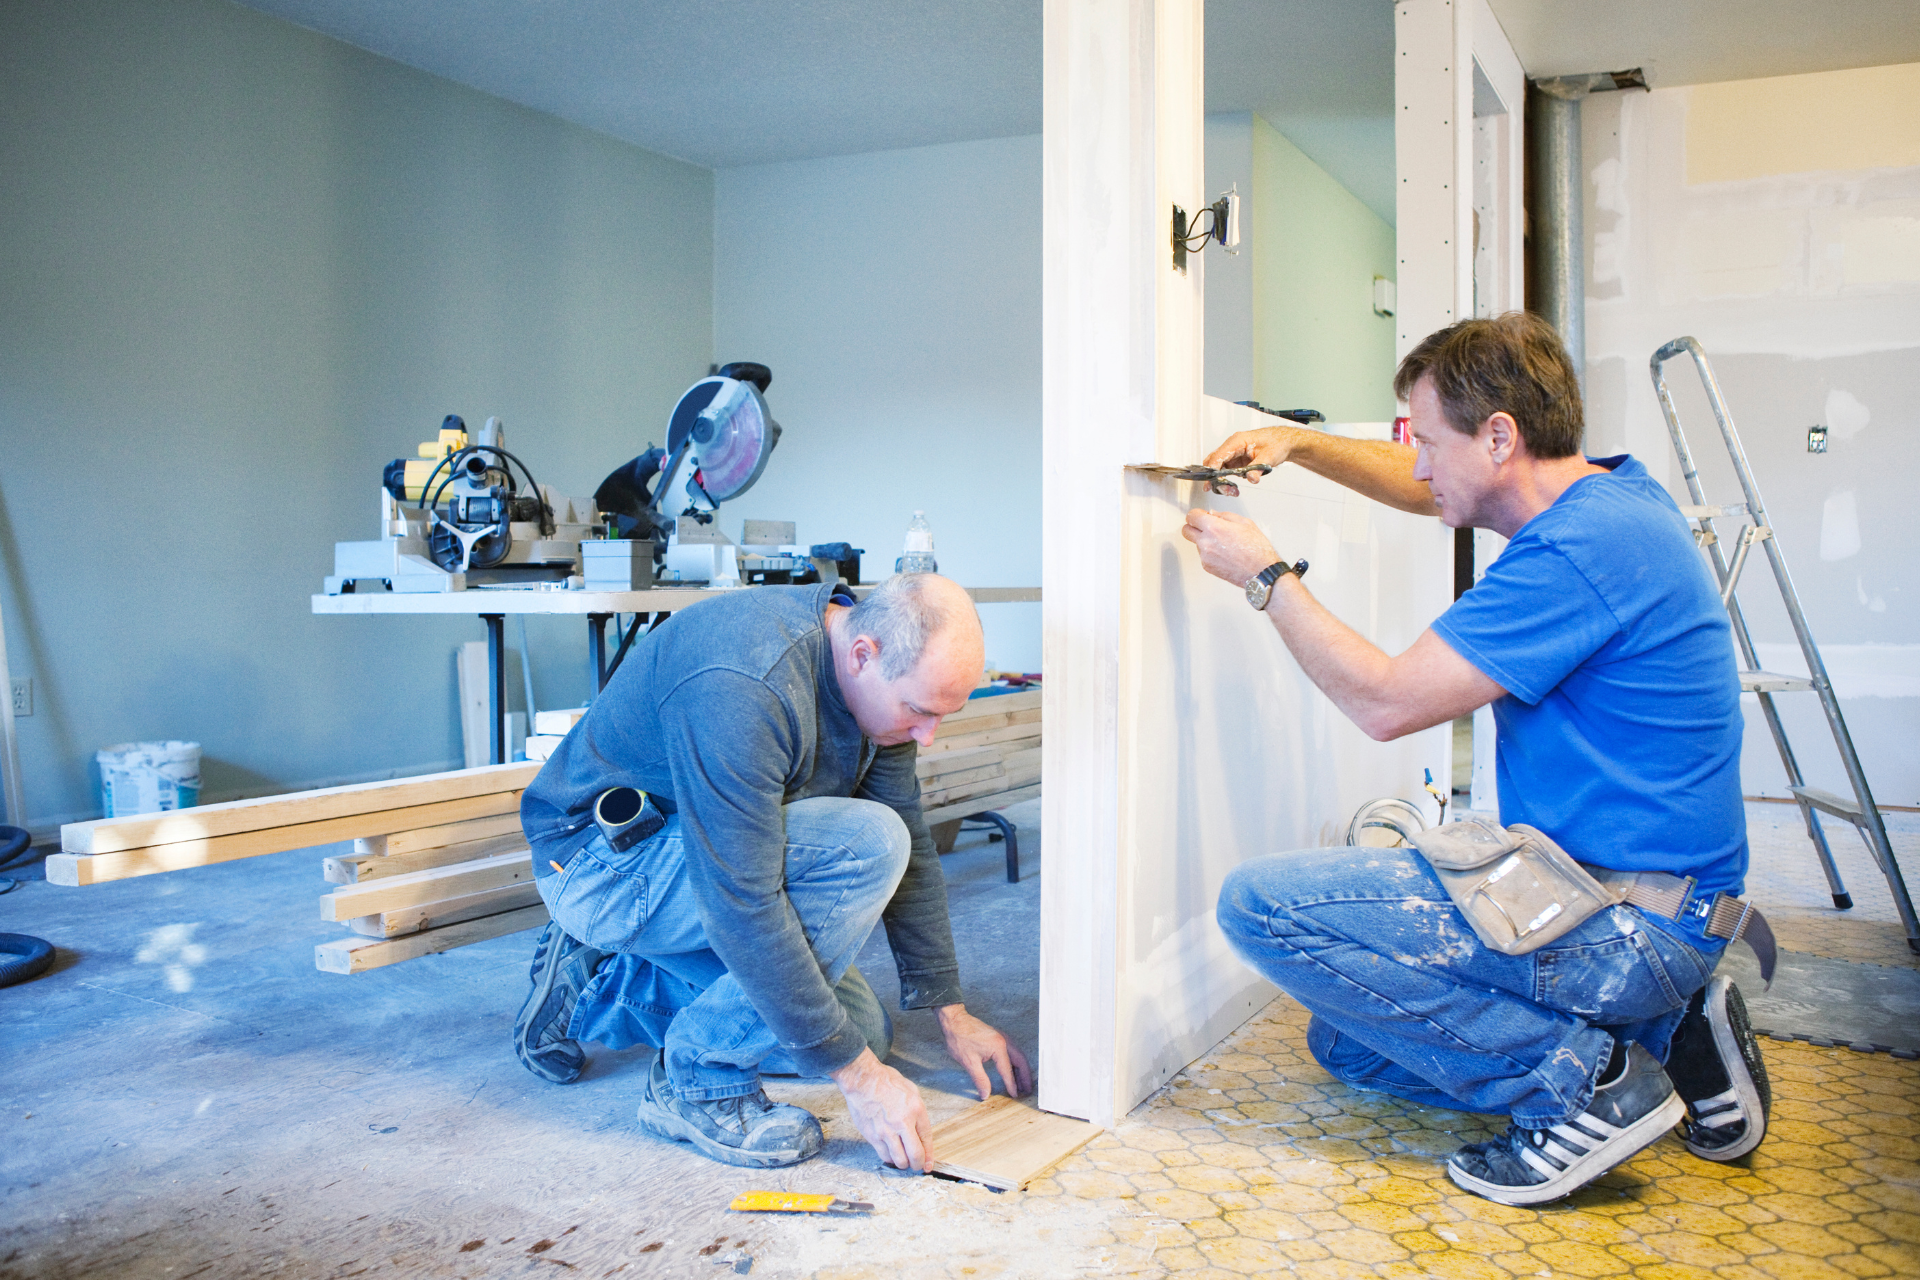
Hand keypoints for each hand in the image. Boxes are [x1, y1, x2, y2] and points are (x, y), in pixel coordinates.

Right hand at [830, 1047, 934, 1169]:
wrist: (863, 1080)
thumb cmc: (887, 1082)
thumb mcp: (912, 1091)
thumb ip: (918, 1113)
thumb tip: (921, 1132)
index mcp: (916, 1110)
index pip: (926, 1140)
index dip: (929, 1156)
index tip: (928, 1165)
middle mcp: (903, 1123)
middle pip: (915, 1155)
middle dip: (918, 1165)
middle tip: (917, 1166)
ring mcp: (887, 1131)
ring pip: (899, 1160)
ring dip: (904, 1164)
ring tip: (903, 1161)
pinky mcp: (873, 1136)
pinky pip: (885, 1155)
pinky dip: (890, 1158)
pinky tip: (891, 1153)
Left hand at [936, 1004, 1033, 1100]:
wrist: (954, 1020)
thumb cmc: (960, 1038)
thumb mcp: (969, 1062)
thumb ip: (980, 1079)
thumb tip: (985, 1094)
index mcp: (998, 1047)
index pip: (1008, 1070)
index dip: (1012, 1084)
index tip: (1015, 1095)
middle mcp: (1004, 1041)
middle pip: (1020, 1061)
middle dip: (1025, 1077)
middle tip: (1028, 1090)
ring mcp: (1002, 1038)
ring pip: (1018, 1056)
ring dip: (1021, 1070)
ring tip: (1023, 1084)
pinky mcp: (998, 1038)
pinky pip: (1012, 1052)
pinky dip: (1015, 1063)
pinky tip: (1012, 1071)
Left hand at [1182, 509, 1281, 586]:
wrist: (1260, 572)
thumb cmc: (1256, 549)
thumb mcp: (1245, 523)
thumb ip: (1225, 516)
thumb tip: (1213, 514)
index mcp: (1214, 528)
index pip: (1191, 516)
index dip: (1197, 514)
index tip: (1201, 516)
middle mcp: (1205, 542)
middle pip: (1186, 530)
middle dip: (1193, 526)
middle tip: (1205, 527)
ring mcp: (1205, 556)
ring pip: (1196, 543)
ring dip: (1204, 541)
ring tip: (1224, 543)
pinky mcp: (1207, 566)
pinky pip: (1203, 555)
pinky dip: (1210, 553)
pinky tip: (1224, 553)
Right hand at [1201, 427, 1303, 481]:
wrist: (1284, 442)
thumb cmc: (1277, 443)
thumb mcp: (1268, 457)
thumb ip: (1258, 468)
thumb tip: (1251, 478)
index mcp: (1237, 441)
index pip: (1219, 455)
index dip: (1212, 469)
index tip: (1210, 482)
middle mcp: (1232, 446)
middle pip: (1214, 462)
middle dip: (1214, 478)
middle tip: (1222, 490)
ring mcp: (1233, 453)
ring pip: (1218, 468)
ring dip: (1221, 480)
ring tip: (1231, 491)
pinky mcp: (1236, 460)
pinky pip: (1226, 470)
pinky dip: (1227, 480)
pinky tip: (1234, 487)